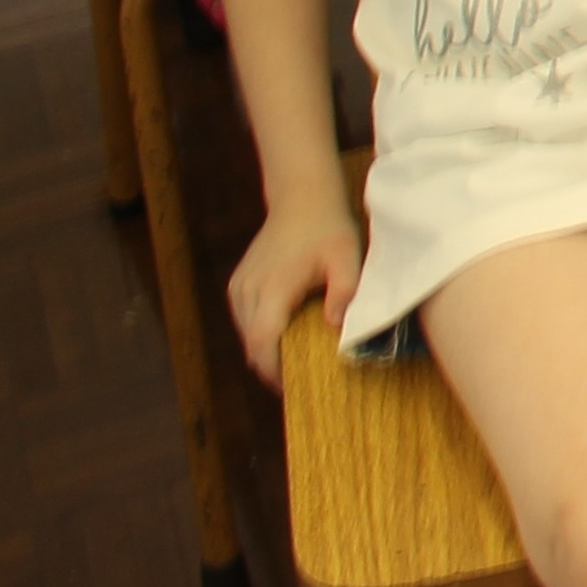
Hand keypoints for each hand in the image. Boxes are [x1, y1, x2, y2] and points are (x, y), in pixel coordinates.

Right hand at [229, 196, 362, 384]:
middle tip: (304, 381)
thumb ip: (345, 292)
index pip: (262, 343)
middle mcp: (248, 291)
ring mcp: (239, 288)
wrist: (301, 198)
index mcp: (272, 289)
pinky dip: (263, 334)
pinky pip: (247, 321)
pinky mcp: (238, 285)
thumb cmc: (328, 229)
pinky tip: (289, 336)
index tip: (295, 388)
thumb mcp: (347, 257)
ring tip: (299, 361)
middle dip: (273, 367)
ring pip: (247, 335)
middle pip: (252, 345)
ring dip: (268, 351)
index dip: (274, 371)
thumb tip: (335, 328)